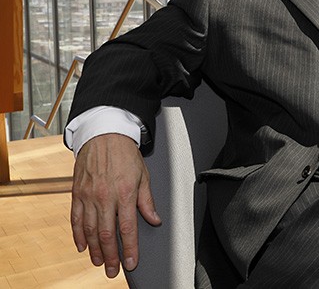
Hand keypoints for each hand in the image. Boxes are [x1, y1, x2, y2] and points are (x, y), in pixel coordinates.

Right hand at [71, 133, 160, 277]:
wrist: (103, 135)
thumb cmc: (125, 154)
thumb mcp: (143, 176)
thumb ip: (147, 201)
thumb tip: (155, 220)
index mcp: (125, 193)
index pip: (128, 228)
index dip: (130, 249)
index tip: (131, 263)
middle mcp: (105, 197)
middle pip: (107, 234)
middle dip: (110, 256)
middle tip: (112, 271)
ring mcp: (88, 196)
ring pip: (90, 230)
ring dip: (94, 249)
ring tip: (98, 262)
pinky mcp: (77, 194)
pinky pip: (75, 219)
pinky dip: (78, 235)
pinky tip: (82, 246)